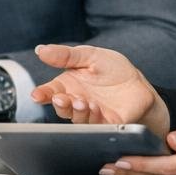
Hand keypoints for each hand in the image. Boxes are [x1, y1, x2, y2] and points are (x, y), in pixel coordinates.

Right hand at [31, 44, 168, 137]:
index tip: (37, 95)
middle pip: (61, 108)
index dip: (42, 94)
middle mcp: (76, 101)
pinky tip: (94, 107)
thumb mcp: (89, 56)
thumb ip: (65, 55)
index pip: (50, 91)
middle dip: (59, 105)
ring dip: (76, 111)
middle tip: (60, 99)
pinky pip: (96, 125)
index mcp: (69, 85)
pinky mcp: (106, 124)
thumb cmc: (113, 69)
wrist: (139, 83)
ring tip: (81, 102)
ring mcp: (91, 114)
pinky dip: (92, 117)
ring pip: (77, 118)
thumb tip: (40, 49)